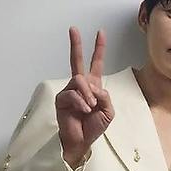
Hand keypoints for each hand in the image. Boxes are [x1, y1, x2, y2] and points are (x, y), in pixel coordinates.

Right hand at [56, 27, 114, 165]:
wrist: (82, 141)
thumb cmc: (94, 127)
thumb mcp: (108, 111)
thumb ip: (105, 95)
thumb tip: (92, 86)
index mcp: (93, 86)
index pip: (96, 64)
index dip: (99, 49)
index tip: (100, 33)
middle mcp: (80, 85)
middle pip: (76, 60)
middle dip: (76, 44)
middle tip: (73, 29)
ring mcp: (69, 91)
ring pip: (79, 80)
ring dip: (88, 94)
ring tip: (91, 107)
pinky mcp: (61, 99)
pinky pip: (72, 94)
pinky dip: (81, 102)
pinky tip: (84, 111)